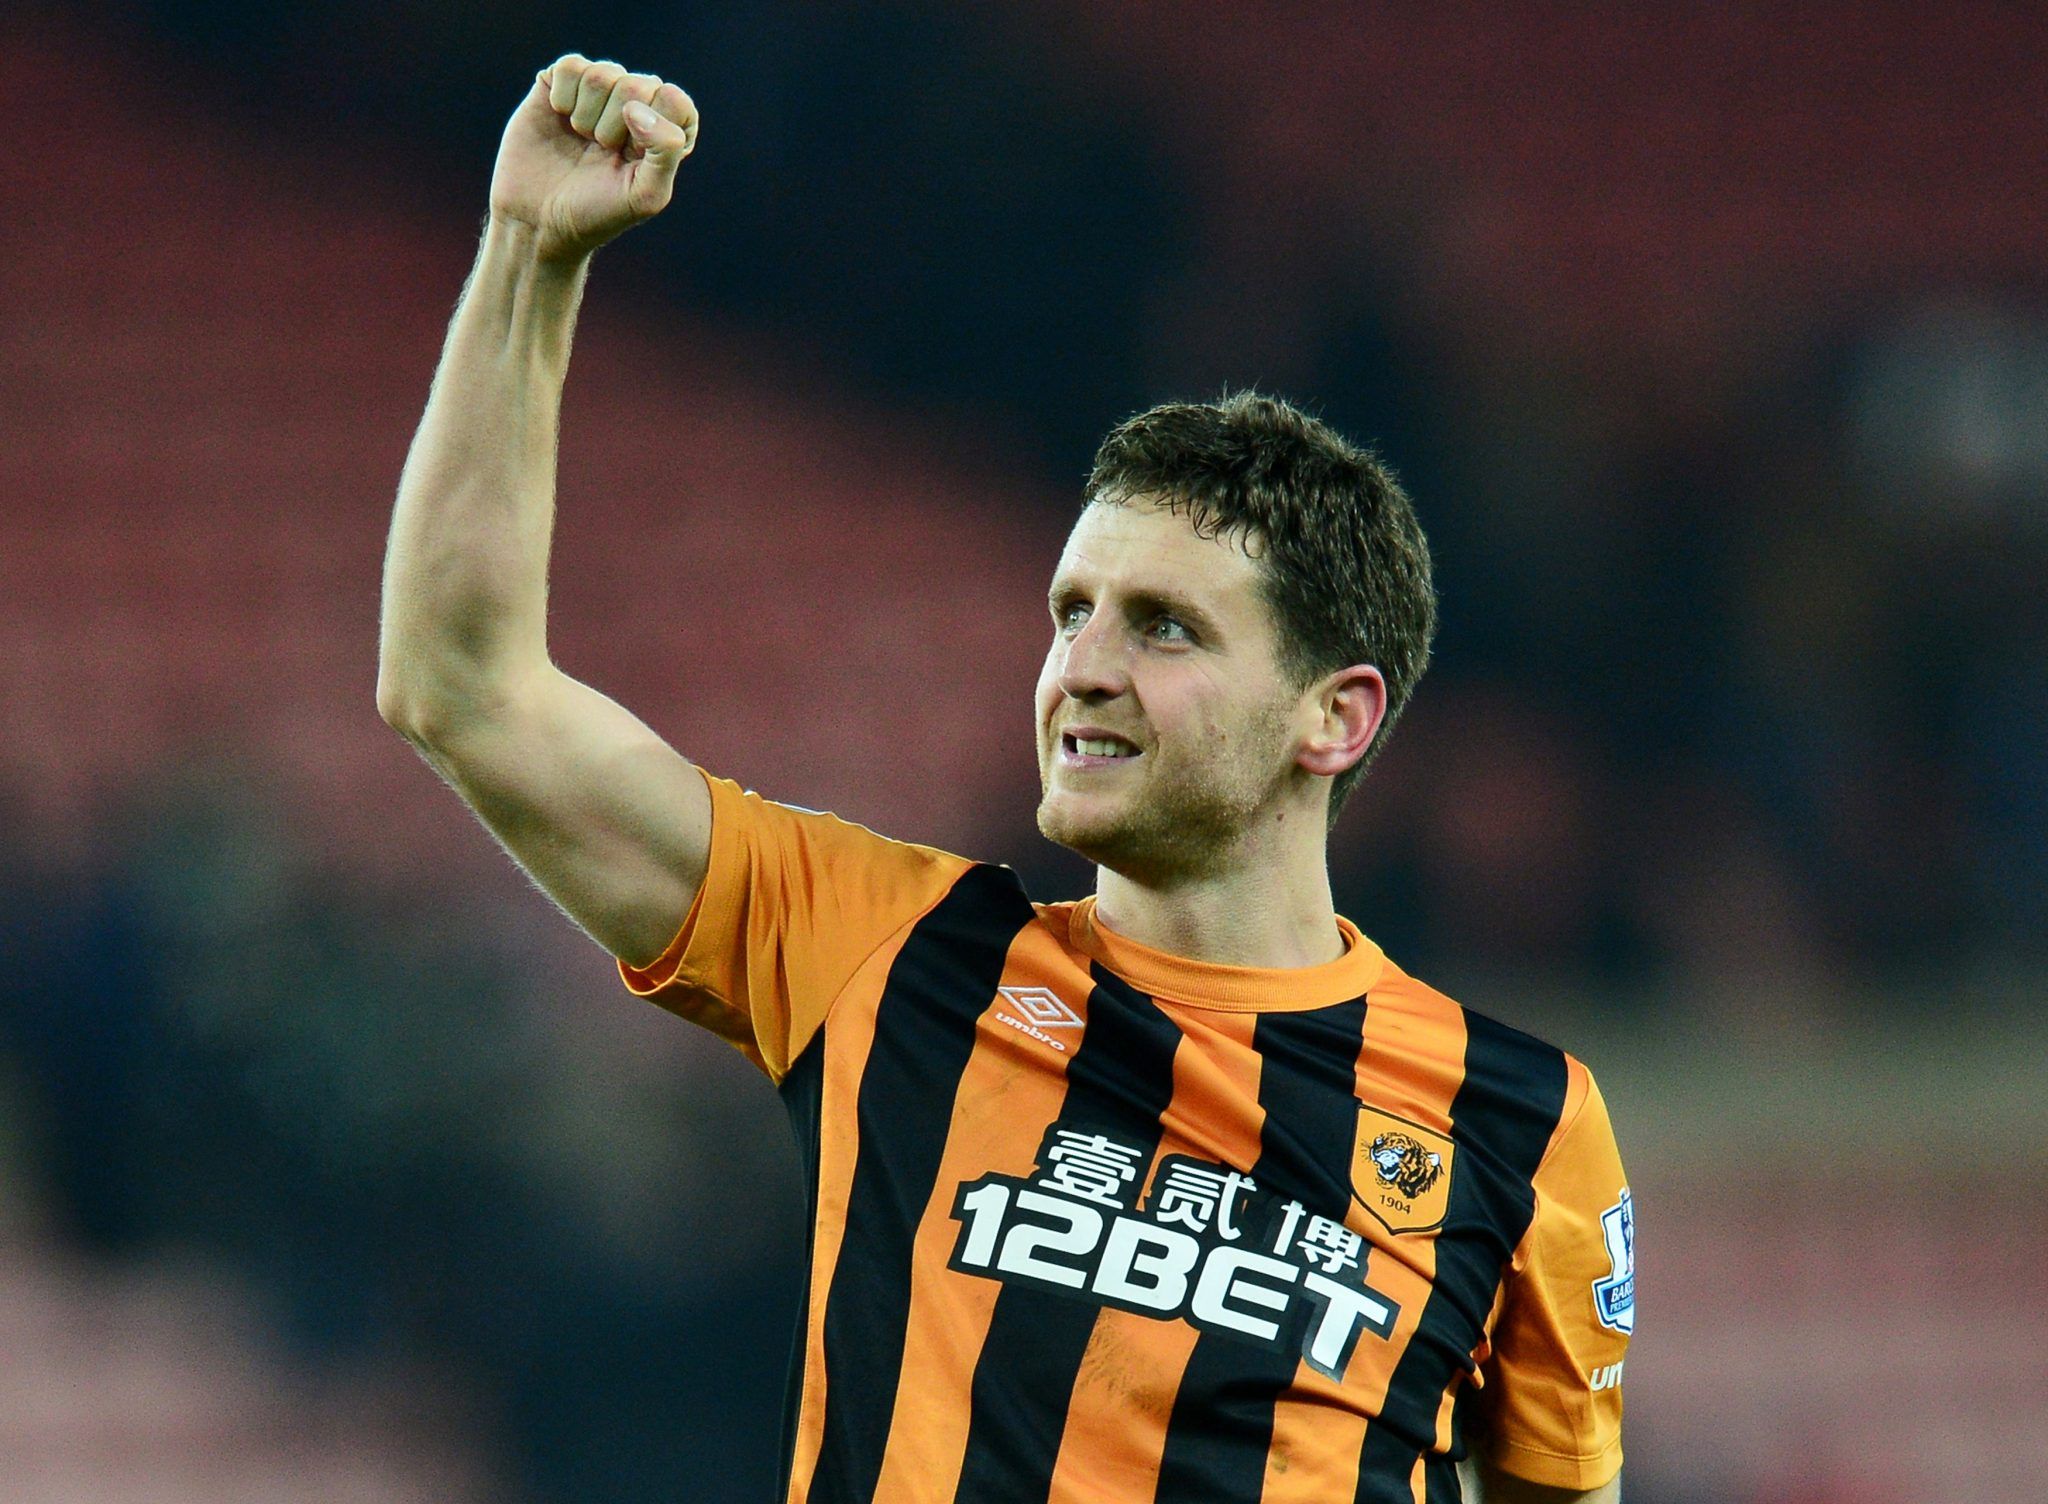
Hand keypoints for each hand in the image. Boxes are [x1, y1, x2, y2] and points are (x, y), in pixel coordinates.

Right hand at [488, 54, 699, 262]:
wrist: (538, 219)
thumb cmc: (597, 212)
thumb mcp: (646, 196)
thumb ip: (666, 150)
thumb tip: (637, 107)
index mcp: (663, 130)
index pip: (675, 101)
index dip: (652, 129)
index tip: (631, 157)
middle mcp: (634, 105)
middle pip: (636, 86)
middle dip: (614, 127)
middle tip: (601, 152)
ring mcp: (597, 92)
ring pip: (602, 74)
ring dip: (586, 115)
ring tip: (581, 138)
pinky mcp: (560, 82)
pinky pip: (570, 66)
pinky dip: (562, 96)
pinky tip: (560, 117)